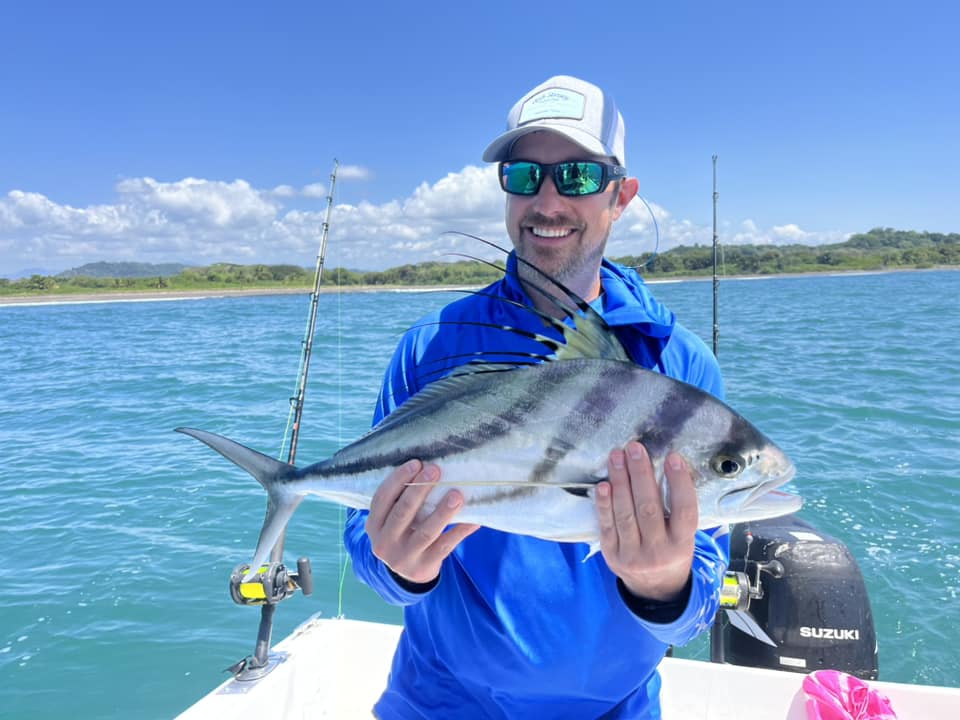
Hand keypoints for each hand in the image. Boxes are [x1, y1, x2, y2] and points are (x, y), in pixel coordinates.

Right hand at [366, 459, 479, 584]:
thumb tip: (427, 467)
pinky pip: (445, 546)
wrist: (407, 575)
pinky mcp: (423, 567)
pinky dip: (460, 531)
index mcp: (374, 526)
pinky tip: (474, 520)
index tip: (416, 463)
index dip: (398, 479)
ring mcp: (403, 557)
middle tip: (435, 470)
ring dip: (442, 512)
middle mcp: (384, 543)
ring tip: (457, 495)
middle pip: (403, 512)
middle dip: (420, 489)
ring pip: (425, 531)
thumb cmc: (402, 535)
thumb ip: (400, 502)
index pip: (382, 498)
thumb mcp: (391, 523)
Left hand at [595, 441, 697, 601]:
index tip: (673, 457)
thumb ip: (678, 509)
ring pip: (626, 515)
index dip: (679, 483)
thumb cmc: (672, 550)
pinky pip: (607, 526)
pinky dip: (604, 505)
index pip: (684, 511)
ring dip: (620, 482)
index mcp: (682, 544)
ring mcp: (633, 555)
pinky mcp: (612, 555)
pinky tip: (603, 485)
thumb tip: (668, 465)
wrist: (654, 589)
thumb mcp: (684, 536)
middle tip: (634, 448)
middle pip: (649, 509)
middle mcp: (659, 551)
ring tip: (616, 457)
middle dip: (640, 475)